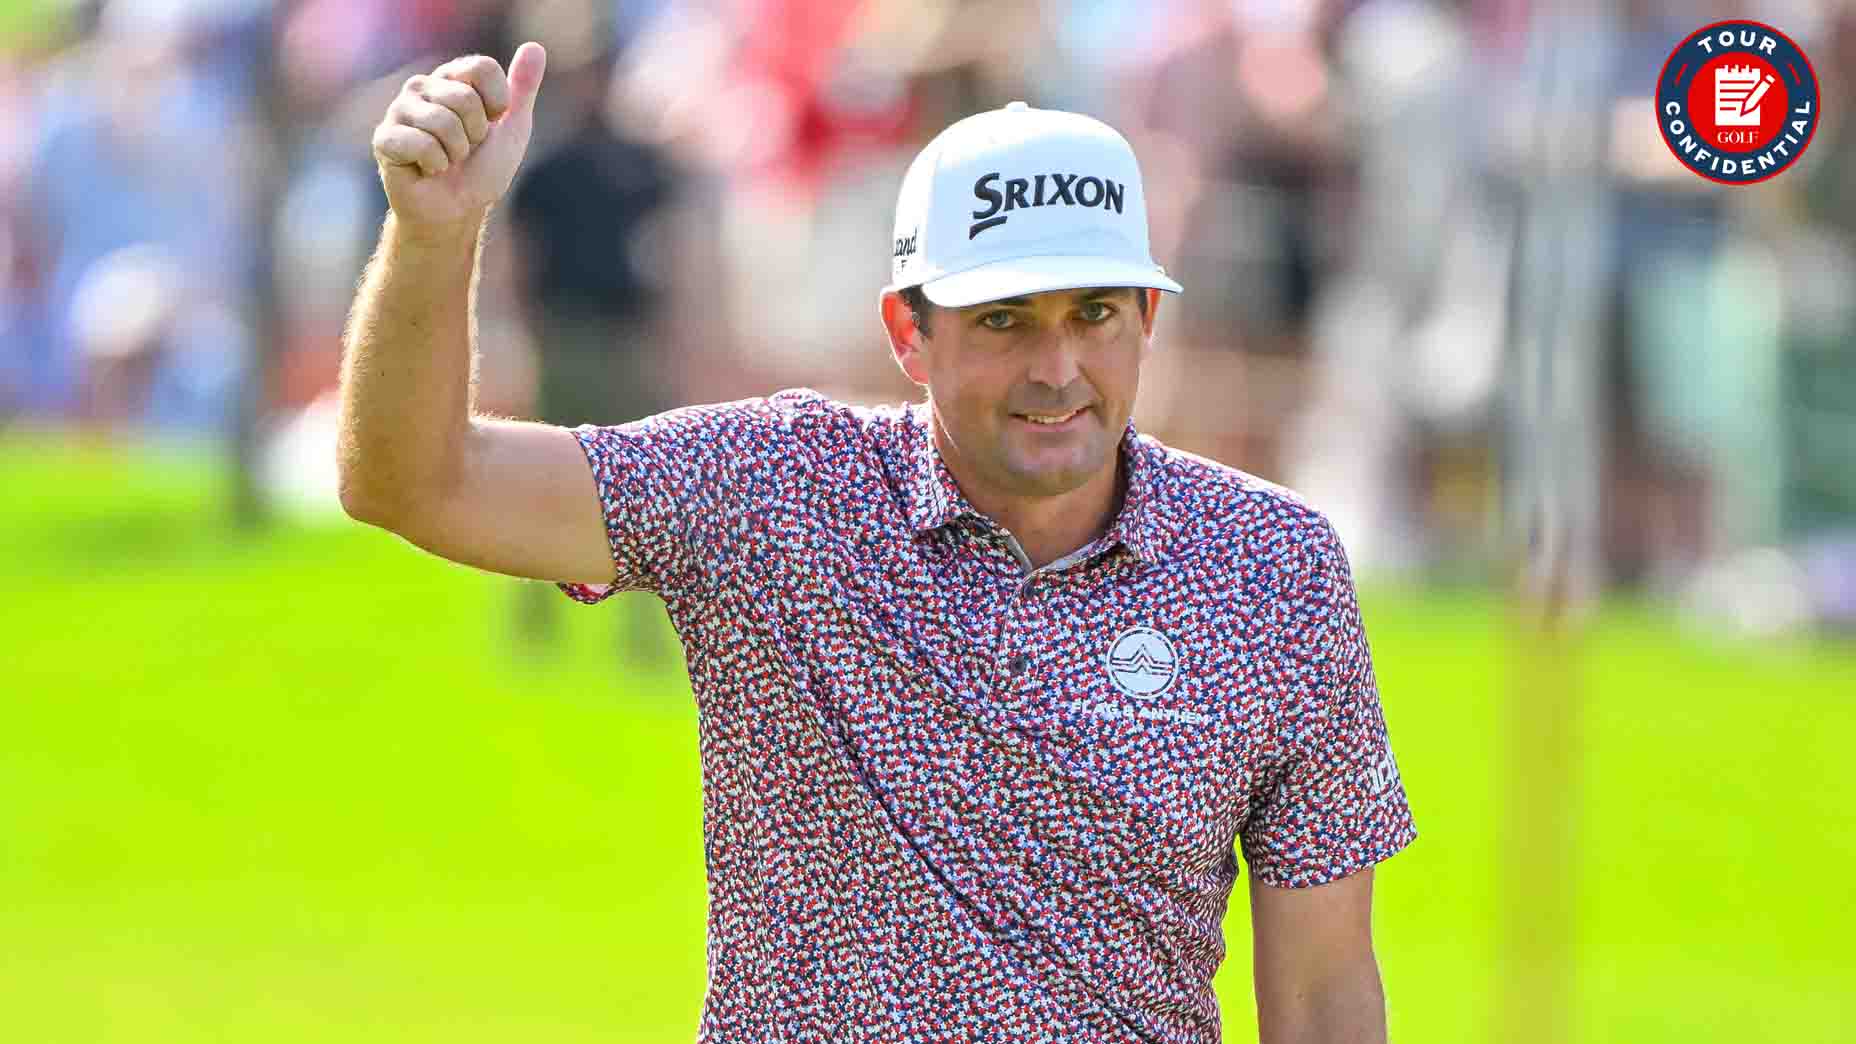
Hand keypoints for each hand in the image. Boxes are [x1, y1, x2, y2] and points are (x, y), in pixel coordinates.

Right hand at [371, 42, 547, 234]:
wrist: (457, 210)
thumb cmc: (482, 168)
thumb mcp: (513, 128)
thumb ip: (523, 88)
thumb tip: (535, 47)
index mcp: (452, 77)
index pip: (483, 68)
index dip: (497, 104)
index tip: (490, 124)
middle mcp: (422, 86)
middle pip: (465, 98)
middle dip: (476, 135)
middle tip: (465, 149)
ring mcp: (399, 110)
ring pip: (443, 122)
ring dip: (456, 153)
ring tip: (447, 160)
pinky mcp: (384, 137)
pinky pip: (420, 144)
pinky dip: (435, 165)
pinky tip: (428, 170)